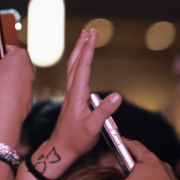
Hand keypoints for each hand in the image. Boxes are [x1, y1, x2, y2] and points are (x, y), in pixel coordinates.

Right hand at [0, 45, 34, 116]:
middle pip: (12, 65)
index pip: (8, 48)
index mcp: (20, 55)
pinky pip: (14, 94)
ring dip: (3, 86)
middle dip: (2, 70)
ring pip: (13, 81)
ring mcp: (31, 82)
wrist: (9, 107)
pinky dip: (5, 98)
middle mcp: (29, 67)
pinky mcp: (30, 95)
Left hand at [48, 29, 122, 160]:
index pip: (83, 66)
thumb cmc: (76, 139)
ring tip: (85, 39)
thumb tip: (117, 95)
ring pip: (74, 67)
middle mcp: (72, 90)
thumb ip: (105, 111)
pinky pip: (75, 75)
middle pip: (76, 62)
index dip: (89, 49)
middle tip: (90, 30)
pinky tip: (82, 63)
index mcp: (77, 94)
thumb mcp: (93, 127)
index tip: (93, 34)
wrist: (61, 148)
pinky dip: (79, 63)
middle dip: (84, 45)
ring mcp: (71, 94)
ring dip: (80, 52)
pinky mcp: (73, 99)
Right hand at [108, 139, 179, 179]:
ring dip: (145, 176)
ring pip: (154, 172)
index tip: (121, 140)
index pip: (134, 145)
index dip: (125, 142)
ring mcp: (170, 175)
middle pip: (145, 158)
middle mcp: (160, 164)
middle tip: (127, 163)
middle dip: (135, 161)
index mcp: (148, 159)